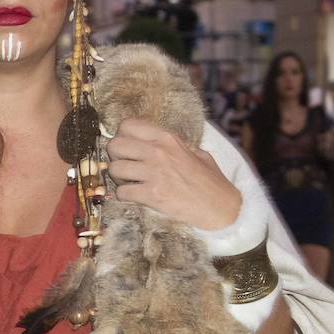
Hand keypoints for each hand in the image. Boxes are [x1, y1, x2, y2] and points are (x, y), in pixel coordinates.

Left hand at [106, 118, 241, 230]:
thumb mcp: (196, 153)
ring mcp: (154, 172)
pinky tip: (134, 198)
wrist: (220, 208)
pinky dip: (123, 197)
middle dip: (115, 158)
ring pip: (114, 169)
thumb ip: (174, 146)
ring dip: (118, 179)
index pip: (127, 125)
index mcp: (168, 138)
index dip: (122, 137)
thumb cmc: (211, 182)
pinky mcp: (152, 194)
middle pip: (114, 145)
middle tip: (125, 167)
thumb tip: (155, 143)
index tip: (128, 149)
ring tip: (130, 184)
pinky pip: (121, 192)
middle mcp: (158, 151)